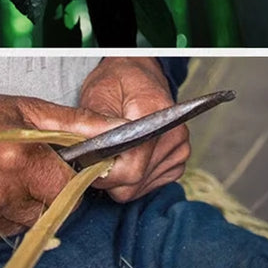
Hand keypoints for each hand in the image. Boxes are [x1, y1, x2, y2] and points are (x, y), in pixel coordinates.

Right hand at [0, 85, 119, 257]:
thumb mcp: (21, 109)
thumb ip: (74, 124)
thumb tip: (118, 131)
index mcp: (20, 162)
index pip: (68, 194)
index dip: (59, 183)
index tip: (44, 173)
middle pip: (41, 215)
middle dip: (30, 197)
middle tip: (5, 173)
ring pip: (12, 230)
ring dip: (3, 212)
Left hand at [79, 57, 190, 201]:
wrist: (136, 78)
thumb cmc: (115, 84)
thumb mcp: (97, 96)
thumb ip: (94, 125)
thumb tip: (89, 153)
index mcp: (155, 114)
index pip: (131, 165)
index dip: (104, 171)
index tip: (87, 164)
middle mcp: (174, 134)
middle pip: (134, 181)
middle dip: (107, 177)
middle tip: (93, 159)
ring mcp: (180, 150)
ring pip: (137, 188)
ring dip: (118, 179)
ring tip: (111, 154)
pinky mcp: (177, 162)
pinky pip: (147, 186)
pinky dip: (130, 179)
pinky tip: (124, 159)